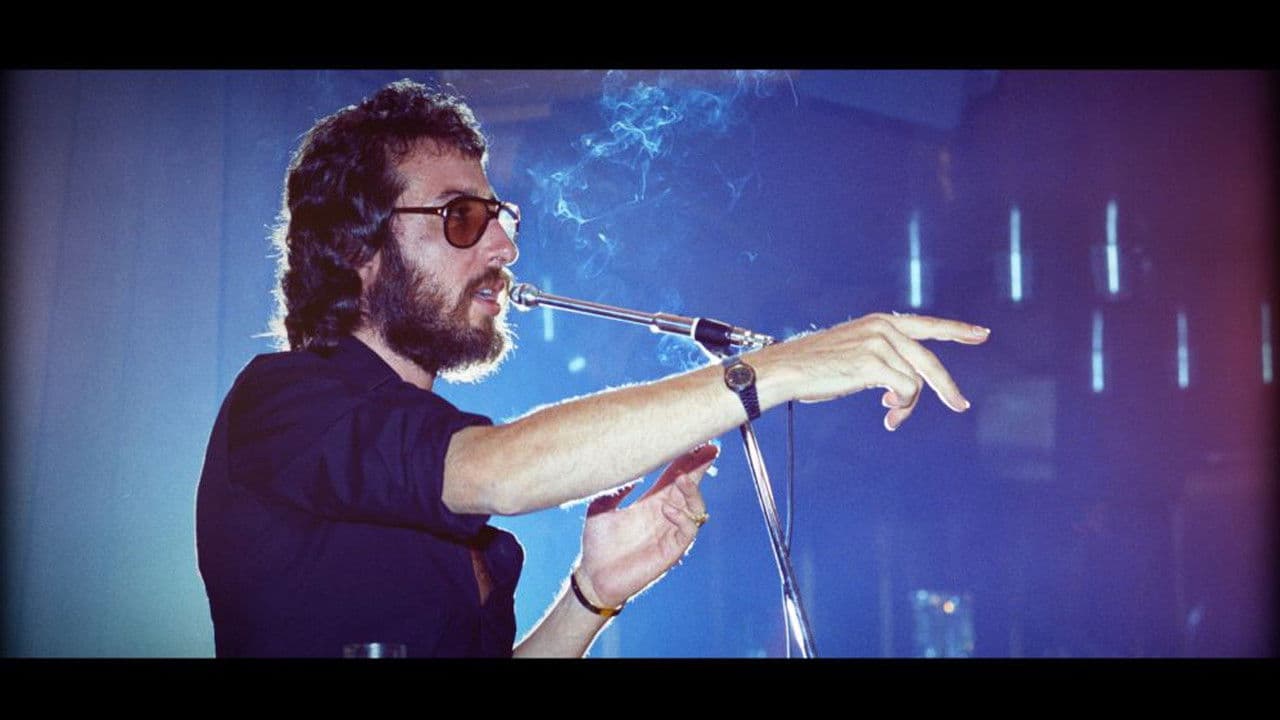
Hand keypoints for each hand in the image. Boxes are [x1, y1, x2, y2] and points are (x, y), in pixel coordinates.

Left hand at [575, 444, 717, 609]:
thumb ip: (615, 489)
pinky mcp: (671, 550)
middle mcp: (665, 514)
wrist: (593, 576)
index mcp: (651, 501)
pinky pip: (688, 531)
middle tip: (709, 449)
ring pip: (695, 508)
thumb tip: (630, 472)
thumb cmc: (597, 543)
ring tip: (682, 479)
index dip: (687, 459)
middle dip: (700, 468)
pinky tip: (667, 509)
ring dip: (692, 491)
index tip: (697, 442)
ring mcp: (670, 532)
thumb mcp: (600, 508)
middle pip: (690, 486)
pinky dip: (682, 518)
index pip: (675, 475)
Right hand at [755, 312, 989, 430]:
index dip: (957, 331)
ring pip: (916, 381)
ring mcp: (879, 343)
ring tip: (892, 416)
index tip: (981, 334)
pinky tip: (887, 412)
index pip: (927, 325)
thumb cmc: (814, 368)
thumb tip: (903, 390)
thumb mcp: (854, 354)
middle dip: (947, 387)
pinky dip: (901, 406)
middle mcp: (883, 327)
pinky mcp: (873, 362)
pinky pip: (905, 389)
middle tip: (961, 405)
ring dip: (908, 405)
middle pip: (929, 360)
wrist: (787, 369)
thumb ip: (883, 361)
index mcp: (880, 322)